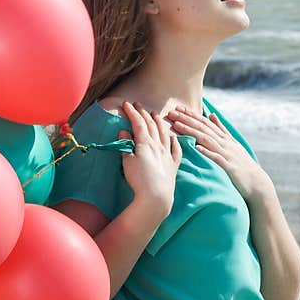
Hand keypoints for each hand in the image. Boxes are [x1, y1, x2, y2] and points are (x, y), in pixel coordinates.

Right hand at [117, 101, 181, 215]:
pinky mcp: (173, 165)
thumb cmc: (139, 180)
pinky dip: (174, 141)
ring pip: (164, 133)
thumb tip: (124, 132)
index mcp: (145, 143)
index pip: (138, 123)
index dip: (132, 112)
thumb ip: (126, 145)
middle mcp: (158, 146)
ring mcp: (167, 154)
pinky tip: (173, 137)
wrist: (156, 196)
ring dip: (159, 122)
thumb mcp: (128, 162)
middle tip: (138, 105)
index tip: (126, 103)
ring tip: (155, 115)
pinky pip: (176, 149)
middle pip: (151, 125)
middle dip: (143, 113)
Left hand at [167, 105, 271, 201]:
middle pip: (203, 128)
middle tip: (172, 112)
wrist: (256, 182)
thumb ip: (221, 129)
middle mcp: (225, 143)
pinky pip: (217, 158)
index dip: (191, 115)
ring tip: (178, 126)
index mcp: (224, 138)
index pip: (205, 123)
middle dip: (187, 120)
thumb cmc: (241, 163)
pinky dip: (207, 152)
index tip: (178, 108)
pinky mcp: (229, 166)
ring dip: (191, 132)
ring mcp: (228, 154)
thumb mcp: (231, 143)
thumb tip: (211, 115)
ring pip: (207, 140)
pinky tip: (197, 147)